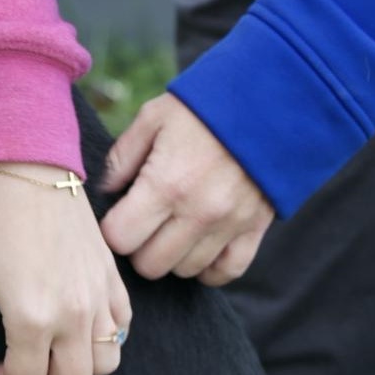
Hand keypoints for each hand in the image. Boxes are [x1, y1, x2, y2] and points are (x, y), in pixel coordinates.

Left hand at [0, 164, 130, 374]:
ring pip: (106, 364)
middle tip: (17, 359)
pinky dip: (102, 335)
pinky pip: (122, 326)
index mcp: (32, 317)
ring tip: (47, 343)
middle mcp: (74, 314)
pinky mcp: (112, 275)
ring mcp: (99, 295)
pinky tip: (73, 318)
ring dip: (77, 365)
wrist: (27, 162)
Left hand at [100, 93, 274, 284]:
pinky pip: (227, 272)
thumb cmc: (203, 108)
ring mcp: (228, 225)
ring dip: (172, 255)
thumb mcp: (153, 118)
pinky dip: (209, 267)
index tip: (117, 215)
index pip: (120, 238)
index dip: (112, 229)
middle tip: (142, 223)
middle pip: (150, 264)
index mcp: (165, 183)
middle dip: (138, 246)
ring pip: (185, 271)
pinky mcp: (254, 229)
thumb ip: (122, 157)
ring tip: (171, 227)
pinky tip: (198, 247)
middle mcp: (197, 212)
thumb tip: (105, 191)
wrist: (269, 102)